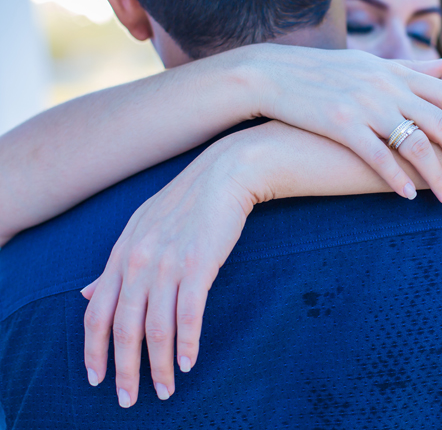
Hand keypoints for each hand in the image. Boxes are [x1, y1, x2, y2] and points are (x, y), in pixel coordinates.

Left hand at [81, 139, 255, 407]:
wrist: (225, 174)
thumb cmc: (186, 203)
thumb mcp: (138, 229)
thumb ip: (113, 265)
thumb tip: (84, 295)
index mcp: (122, 254)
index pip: (96, 312)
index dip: (94, 349)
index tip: (96, 379)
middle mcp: (139, 261)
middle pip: (124, 327)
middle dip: (125, 369)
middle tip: (129, 399)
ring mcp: (168, 263)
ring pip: (156, 326)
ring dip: (160, 364)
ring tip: (166, 390)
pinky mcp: (200, 264)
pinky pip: (189, 313)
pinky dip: (188, 342)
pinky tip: (190, 362)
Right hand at [244, 47, 441, 203]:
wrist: (273, 73)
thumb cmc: (326, 71)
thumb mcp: (372, 62)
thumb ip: (412, 66)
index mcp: (398, 73)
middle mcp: (388, 87)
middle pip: (441, 123)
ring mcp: (365, 104)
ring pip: (413, 143)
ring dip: (436, 175)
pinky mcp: (340, 124)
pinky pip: (376, 155)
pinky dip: (396, 177)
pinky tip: (409, 196)